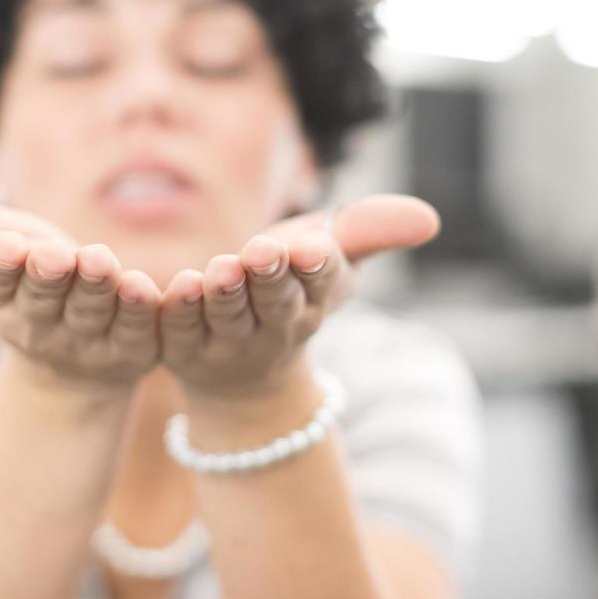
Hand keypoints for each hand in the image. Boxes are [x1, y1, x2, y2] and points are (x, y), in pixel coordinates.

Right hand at [0, 172, 161, 389]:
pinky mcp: (128, 349)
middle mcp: (36, 327)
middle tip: (54, 255)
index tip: (5, 245)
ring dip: (95, 287)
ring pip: (89, 312)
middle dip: (47, 275)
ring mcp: (82, 342)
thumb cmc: (28, 284)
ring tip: (99, 261)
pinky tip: (146, 286)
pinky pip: (138, 326)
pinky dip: (142, 307)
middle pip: (40, 299)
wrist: (71, 362)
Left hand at [157, 194, 439, 399]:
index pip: (322, 281)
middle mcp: (274, 326)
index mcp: (314, 299)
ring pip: (226, 317)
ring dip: (222, 295)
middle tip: (263, 251)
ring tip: (218, 269)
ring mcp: (227, 343)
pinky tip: (168, 286)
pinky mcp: (182, 349)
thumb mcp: (330, 256)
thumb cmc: (292, 295)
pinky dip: (172, 309)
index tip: (316, 247)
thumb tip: (429, 219)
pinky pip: (175, 330)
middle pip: (275, 301)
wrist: (245, 378)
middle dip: (271, 277)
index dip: (318, 266)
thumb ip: (369, 230)